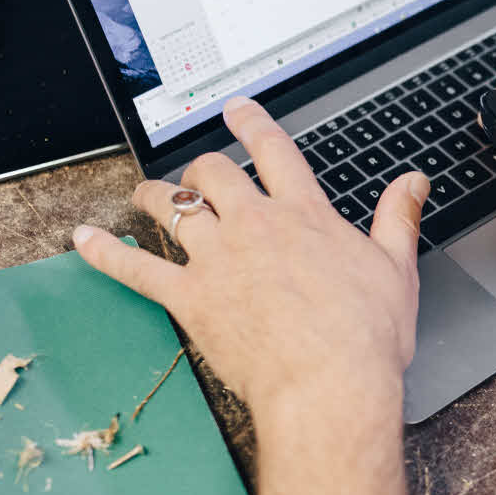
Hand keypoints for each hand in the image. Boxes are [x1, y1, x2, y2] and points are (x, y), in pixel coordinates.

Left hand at [72, 97, 428, 425]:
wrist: (330, 385)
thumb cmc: (366, 338)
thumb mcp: (397, 270)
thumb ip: (398, 218)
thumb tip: (412, 183)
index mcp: (305, 216)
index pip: (274, 152)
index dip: (253, 124)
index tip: (237, 109)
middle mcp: (255, 226)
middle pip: (214, 173)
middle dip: (202, 167)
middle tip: (198, 171)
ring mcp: (217, 259)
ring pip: (172, 208)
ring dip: (155, 196)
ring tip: (145, 193)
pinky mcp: (189, 297)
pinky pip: (136, 267)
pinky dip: (105, 252)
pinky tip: (84, 240)